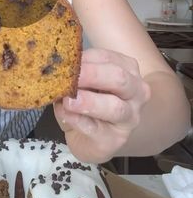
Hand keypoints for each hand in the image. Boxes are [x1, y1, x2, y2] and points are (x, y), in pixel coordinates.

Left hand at [54, 48, 150, 162]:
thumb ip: (76, 74)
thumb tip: (60, 67)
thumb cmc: (87, 103)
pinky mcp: (115, 139)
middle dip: (92, 75)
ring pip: (114, 107)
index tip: (65, 61)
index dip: (85, 58)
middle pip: (119, 78)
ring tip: (69, 100)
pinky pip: (96, 129)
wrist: (88, 139)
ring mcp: (129, 117)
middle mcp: (136, 92)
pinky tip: (66, 115)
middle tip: (70, 76)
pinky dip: (78, 120)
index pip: (107, 58)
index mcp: (127, 70)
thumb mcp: (82, 83)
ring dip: (89, 102)